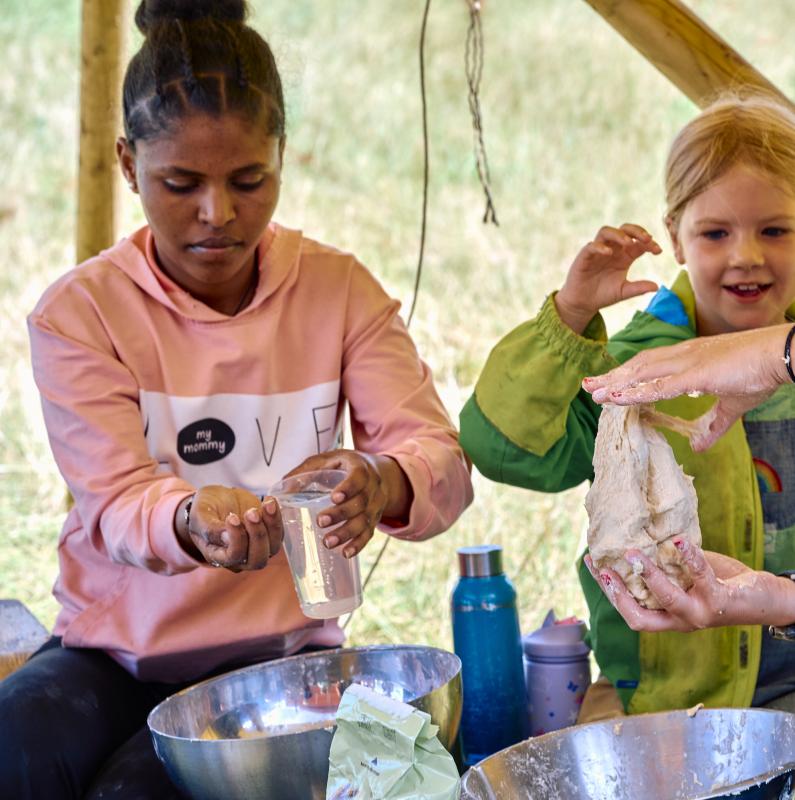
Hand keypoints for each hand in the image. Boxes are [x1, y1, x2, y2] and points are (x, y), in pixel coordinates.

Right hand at [181, 485, 282, 570]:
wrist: (216, 501)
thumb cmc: (205, 510)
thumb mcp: (200, 515)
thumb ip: (211, 528)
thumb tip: (228, 537)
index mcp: (218, 556)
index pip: (234, 556)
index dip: (237, 539)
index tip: (232, 517)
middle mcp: (240, 558)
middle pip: (257, 560)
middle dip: (258, 535)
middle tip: (251, 512)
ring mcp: (256, 547)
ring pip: (272, 547)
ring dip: (272, 525)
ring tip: (266, 504)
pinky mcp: (268, 535)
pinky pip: (279, 532)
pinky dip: (277, 517)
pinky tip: (269, 500)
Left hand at [285, 449, 411, 557]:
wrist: (378, 472)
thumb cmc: (344, 466)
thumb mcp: (327, 460)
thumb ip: (305, 471)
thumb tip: (281, 490)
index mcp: (360, 467)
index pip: (359, 477)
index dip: (349, 487)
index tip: (334, 497)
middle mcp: (373, 487)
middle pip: (361, 502)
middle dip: (341, 514)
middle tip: (320, 522)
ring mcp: (376, 505)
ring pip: (365, 521)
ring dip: (347, 533)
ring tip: (328, 542)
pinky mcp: (374, 519)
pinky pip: (369, 534)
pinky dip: (358, 545)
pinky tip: (346, 553)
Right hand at [555, 223, 660, 333]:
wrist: (583, 303)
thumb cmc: (603, 295)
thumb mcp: (623, 291)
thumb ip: (638, 288)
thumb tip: (656, 287)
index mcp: (625, 256)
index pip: (639, 243)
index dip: (650, 244)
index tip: (658, 251)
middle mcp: (612, 250)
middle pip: (625, 230)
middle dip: (637, 231)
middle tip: (647, 239)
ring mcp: (598, 251)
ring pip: (607, 231)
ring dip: (619, 234)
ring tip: (628, 242)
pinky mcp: (584, 256)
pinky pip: (591, 246)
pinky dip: (600, 247)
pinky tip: (609, 253)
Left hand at [582, 325, 790, 449]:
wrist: (780, 354)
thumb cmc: (759, 373)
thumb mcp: (732, 405)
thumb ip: (712, 426)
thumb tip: (699, 445)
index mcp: (688, 359)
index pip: (649, 365)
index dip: (627, 375)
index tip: (607, 383)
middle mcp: (681, 356)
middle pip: (638, 366)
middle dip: (612, 377)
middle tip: (587, 386)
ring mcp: (686, 363)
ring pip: (641, 373)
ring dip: (616, 383)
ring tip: (594, 393)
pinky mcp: (696, 374)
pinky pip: (659, 386)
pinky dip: (635, 392)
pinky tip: (617, 398)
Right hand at [584, 540, 794, 630]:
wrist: (767, 599)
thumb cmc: (721, 582)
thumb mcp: (686, 576)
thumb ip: (664, 564)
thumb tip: (636, 534)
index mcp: (668, 616)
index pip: (629, 610)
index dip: (607, 590)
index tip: (590, 561)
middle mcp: (680, 621)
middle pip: (639, 618)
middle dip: (617, 594)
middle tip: (602, 569)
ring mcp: (699, 614)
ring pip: (666, 600)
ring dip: (648, 575)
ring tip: (634, 552)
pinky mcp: (721, 601)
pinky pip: (701, 577)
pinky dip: (689, 557)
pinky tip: (680, 541)